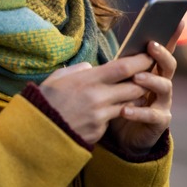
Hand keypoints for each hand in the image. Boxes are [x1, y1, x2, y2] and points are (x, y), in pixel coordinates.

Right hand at [38, 51, 156, 144]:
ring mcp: (100, 116)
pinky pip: (114, 119)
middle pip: (134, 86)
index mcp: (87, 80)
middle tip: (149, 74)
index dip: (140, 60)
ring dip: (134, 98)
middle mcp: (97, 98)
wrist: (37, 131)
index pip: (123, 68)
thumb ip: (78, 70)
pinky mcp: (99, 131)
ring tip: (133, 91)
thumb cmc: (46, 100)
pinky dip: (116, 113)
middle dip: (144, 81)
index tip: (149, 55)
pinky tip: (110, 110)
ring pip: (129, 104)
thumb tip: (92, 68)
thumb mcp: (58, 78)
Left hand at [106, 22, 182, 154]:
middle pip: (168, 65)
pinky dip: (139, 111)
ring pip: (164, 87)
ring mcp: (163, 103)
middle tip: (151, 46)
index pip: (162, 51)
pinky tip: (125, 109)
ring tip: (137, 78)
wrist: (123, 135)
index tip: (177, 20)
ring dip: (151, 80)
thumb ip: (119, 68)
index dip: (171, 36)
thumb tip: (112, 55)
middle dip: (161, 54)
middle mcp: (162, 84)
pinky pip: (152, 115)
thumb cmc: (120, 101)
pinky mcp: (159, 121)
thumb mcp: (118, 82)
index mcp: (152, 71)